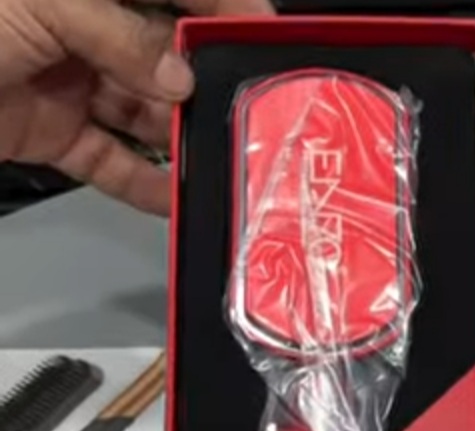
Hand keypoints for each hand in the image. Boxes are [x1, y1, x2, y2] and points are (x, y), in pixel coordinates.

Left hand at [0, 0, 273, 214]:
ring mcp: (70, 80)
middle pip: (163, 53)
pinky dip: (143, 183)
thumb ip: (118, 34)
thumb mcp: (41, 2)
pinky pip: (111, 160)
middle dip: (205, 82)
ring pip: (144, 111)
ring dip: (181, 137)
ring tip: (220, 159)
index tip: (261, 37)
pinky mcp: (54, 132)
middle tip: (247, 112)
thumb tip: (180, 74)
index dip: (220, 8)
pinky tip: (176, 197)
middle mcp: (84, 25)